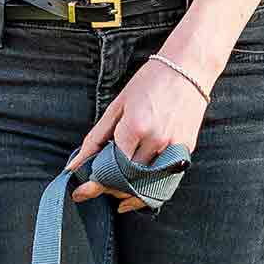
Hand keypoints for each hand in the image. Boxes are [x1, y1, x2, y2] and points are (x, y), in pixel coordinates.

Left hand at [68, 56, 211, 208]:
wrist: (188, 68)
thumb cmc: (149, 82)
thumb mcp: (117, 106)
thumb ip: (96, 138)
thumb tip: (75, 164)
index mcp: (135, 127)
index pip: (111, 167)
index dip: (96, 181)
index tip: (82, 191)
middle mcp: (156, 140)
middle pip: (128, 179)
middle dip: (110, 188)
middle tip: (97, 188)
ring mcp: (174, 147)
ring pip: (148, 184)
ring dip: (129, 192)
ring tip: (116, 193)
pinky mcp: (187, 150)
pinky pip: (166, 180)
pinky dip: (151, 190)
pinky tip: (138, 194)